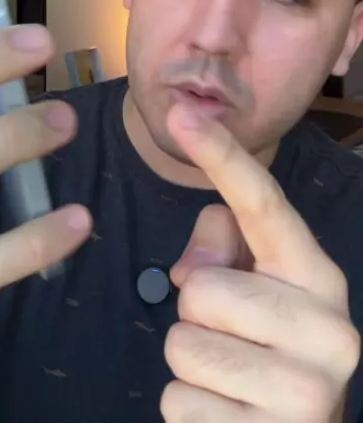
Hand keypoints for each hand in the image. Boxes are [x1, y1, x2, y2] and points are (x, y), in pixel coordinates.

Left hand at [162, 106, 359, 421]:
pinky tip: (228, 417)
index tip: (184, 114)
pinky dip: (188, 410)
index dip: (221, 154)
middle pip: (202, 288)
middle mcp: (329, 329)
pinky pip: (178, 401)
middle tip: (230, 340)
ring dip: (189, 363)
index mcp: (319, 277)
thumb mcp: (253, 292)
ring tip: (230, 379)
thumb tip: (193, 270)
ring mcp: (307, 390)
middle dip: (196, 314)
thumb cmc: (266, 353)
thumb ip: (223, 249)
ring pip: (183, 344)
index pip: (263, 205)